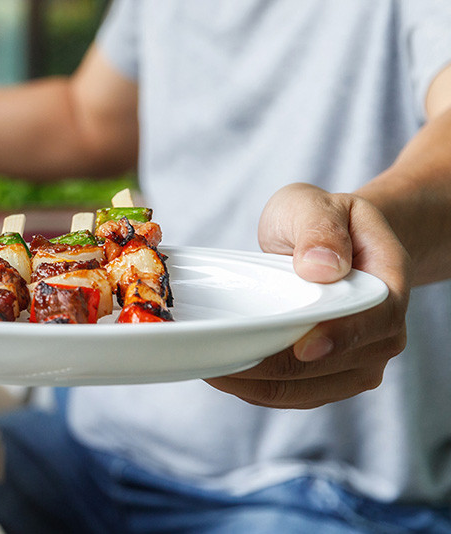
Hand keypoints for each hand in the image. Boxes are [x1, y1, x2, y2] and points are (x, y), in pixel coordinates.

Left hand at [205, 183, 410, 408]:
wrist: (330, 243)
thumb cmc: (320, 221)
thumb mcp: (315, 205)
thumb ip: (319, 229)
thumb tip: (322, 267)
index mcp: (388, 284)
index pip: (375, 321)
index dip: (340, 338)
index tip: (301, 346)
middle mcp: (384, 331)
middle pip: (337, 365)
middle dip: (279, 366)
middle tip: (221, 356)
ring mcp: (360, 360)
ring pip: (310, 390)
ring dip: (259, 385)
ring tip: (212, 367)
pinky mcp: (331, 378)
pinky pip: (295, 396)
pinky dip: (258, 391)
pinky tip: (224, 375)